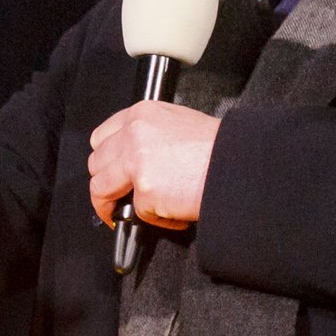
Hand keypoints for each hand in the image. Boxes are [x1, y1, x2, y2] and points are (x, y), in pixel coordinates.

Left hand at [89, 100, 218, 230]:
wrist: (240, 165)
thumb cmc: (219, 148)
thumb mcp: (178, 123)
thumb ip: (149, 135)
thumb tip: (133, 159)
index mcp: (141, 115)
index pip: (102, 137)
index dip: (105, 160)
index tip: (110, 174)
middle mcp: (133, 135)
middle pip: (96, 164)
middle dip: (105, 184)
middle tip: (118, 198)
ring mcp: (136, 163)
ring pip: (101, 190)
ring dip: (113, 206)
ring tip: (131, 214)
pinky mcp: (145, 191)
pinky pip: (137, 213)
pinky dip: (155, 220)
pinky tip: (174, 215)